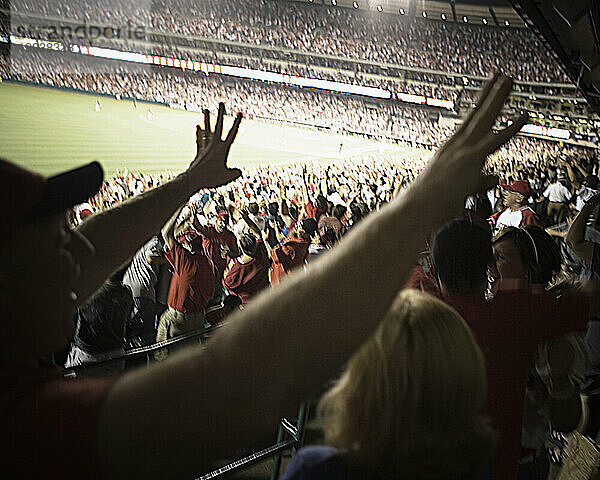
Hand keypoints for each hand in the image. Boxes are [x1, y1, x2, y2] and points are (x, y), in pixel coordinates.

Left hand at [188, 103, 242, 188]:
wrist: (194, 179)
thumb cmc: (211, 178)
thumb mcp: (227, 177)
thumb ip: (235, 173)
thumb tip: (239, 172)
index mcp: (223, 149)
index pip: (232, 133)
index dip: (237, 123)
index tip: (239, 113)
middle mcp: (214, 144)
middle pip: (218, 126)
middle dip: (220, 114)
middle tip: (221, 103)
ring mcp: (205, 146)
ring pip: (207, 129)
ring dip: (206, 119)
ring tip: (205, 109)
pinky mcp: (199, 151)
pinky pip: (199, 139)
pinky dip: (199, 133)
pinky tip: (198, 126)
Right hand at [416, 73, 527, 219]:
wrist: (417, 208)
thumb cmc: (430, 204)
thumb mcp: (457, 189)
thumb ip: (481, 181)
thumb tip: (495, 177)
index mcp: (450, 150)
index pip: (468, 122)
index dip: (479, 105)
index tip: (487, 91)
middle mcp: (456, 145)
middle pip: (476, 112)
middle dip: (489, 92)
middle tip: (500, 75)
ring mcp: (463, 149)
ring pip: (485, 117)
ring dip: (498, 96)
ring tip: (508, 79)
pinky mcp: (471, 158)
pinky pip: (496, 139)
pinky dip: (512, 128)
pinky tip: (524, 117)